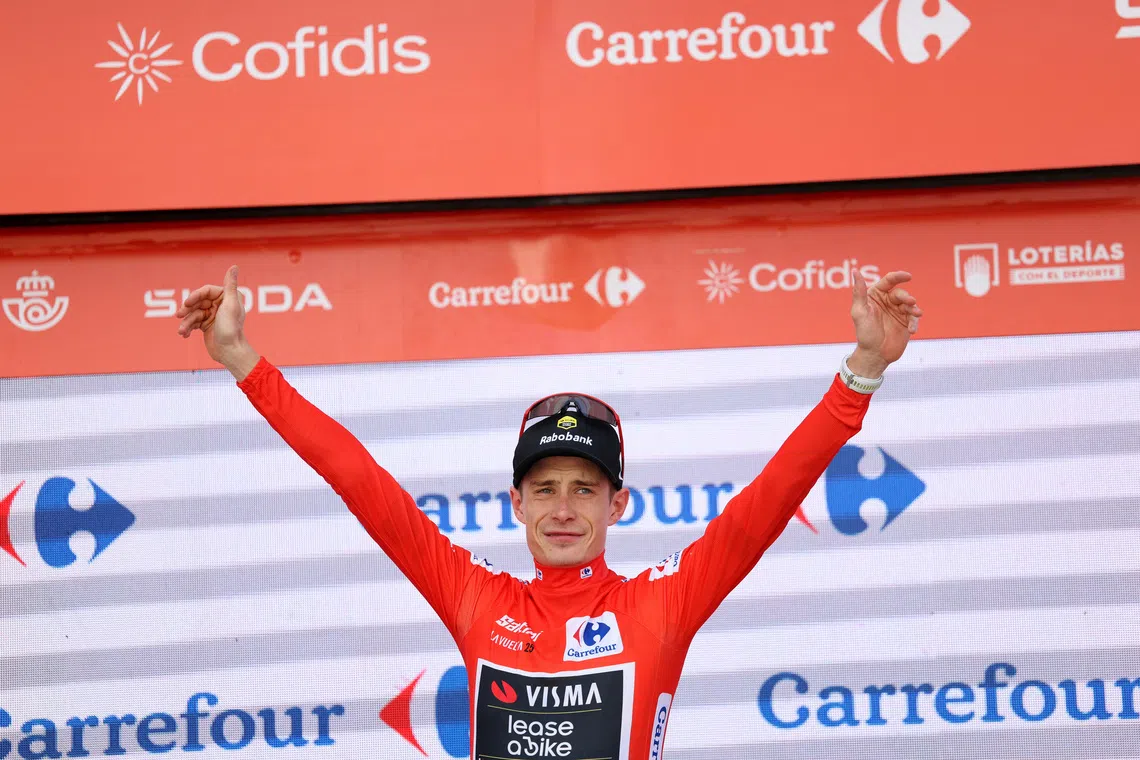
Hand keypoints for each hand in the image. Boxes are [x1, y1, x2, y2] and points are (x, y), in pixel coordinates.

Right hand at [176, 265, 259, 379]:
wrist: (230, 352)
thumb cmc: (231, 329)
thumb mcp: (230, 305)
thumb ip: (230, 285)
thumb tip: (234, 266)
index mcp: (228, 297)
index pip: (206, 291)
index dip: (195, 296)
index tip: (187, 303)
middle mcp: (220, 304)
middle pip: (197, 302)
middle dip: (187, 309)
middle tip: (179, 315)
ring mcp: (212, 315)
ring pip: (193, 313)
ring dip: (186, 322)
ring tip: (182, 331)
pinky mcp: (206, 325)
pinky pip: (192, 322)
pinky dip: (187, 328)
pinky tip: (184, 334)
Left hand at [848, 271, 922, 377]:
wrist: (874, 354)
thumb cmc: (864, 333)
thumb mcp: (859, 312)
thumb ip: (859, 292)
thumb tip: (855, 271)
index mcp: (876, 295)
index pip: (888, 281)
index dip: (898, 276)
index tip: (908, 276)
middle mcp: (888, 301)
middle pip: (901, 293)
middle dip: (906, 297)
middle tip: (911, 302)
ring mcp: (898, 311)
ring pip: (910, 304)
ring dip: (914, 308)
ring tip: (916, 313)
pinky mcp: (906, 321)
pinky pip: (914, 318)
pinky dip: (915, 322)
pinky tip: (912, 330)